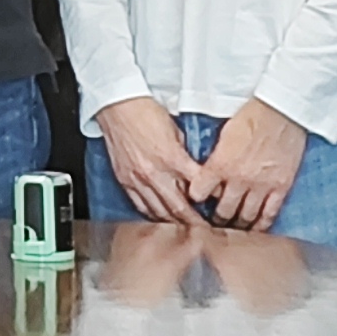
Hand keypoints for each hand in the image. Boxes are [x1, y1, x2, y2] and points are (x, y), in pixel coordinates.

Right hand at [90, 96, 206, 224]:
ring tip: (185, 229)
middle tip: (205, 230)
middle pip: (179, 207)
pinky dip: (153, 215)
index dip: (210, 199)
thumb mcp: (176, 130)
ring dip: (174, 222)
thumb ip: (185, 154)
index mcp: (172, 158)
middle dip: (194, 222)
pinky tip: (161, 219)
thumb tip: (195, 170)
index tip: (218, 206)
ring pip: (159, 211)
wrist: (117, 105)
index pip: (197, 187)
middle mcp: (155, 173)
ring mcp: (138, 179)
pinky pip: (140, 205)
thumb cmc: (146, 111)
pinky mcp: (125, 180)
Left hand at [191, 97, 308, 230]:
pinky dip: (262, 224)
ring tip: (233, 229)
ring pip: (246, 216)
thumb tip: (207, 172)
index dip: (195, 199)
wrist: (281, 110)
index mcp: (221, 164)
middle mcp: (239, 179)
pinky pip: (270, 213)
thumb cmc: (251, 116)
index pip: (199, 192)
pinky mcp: (281, 186)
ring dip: (238, 225)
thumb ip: (215, 157)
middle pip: (223, 210)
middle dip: (216, 219)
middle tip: (213, 224)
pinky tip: (256, 230)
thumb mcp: (223, 134)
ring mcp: (262, 185)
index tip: (195, 203)